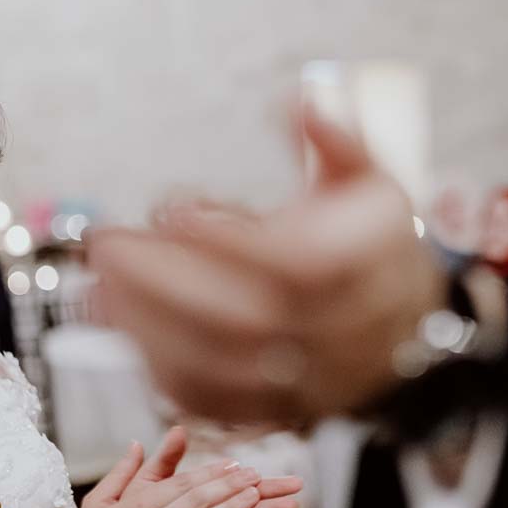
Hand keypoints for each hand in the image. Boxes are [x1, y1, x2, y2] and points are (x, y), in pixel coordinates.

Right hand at [59, 427, 300, 507]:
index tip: (233, 464)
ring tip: (257, 496)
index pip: (180, 484)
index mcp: (136, 506)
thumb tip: (137, 443)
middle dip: (229, 486)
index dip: (209, 472)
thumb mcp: (99, 502)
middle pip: (198, 500)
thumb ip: (122, 472)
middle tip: (255, 475)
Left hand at [89, 111, 447, 422]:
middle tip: (107, 244)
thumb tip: (300, 97)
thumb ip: (335, 140)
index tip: (176, 209)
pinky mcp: (276, 410)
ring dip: (149, 328)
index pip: (300, 266)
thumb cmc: (371, 245)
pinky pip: (214, 403)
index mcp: (367, 267)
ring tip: (99, 283)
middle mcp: (340, 332)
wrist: (407, 331)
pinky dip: (158, 367)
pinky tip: (121, 325)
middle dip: (166, 284)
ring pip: (222, 368)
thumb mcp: (369, 180)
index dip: (233, 243)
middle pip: (247, 321)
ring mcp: (307, 379)